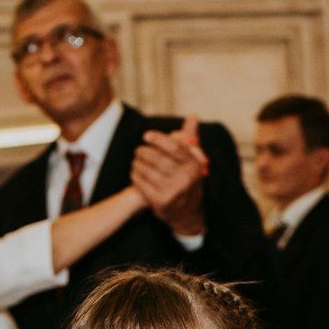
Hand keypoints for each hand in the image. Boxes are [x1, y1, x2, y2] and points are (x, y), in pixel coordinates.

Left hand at [134, 116, 208, 237]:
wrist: (186, 212)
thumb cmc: (187, 179)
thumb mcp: (191, 160)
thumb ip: (190, 138)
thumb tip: (192, 116)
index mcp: (193, 165)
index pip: (175, 148)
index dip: (159, 139)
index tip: (146, 135)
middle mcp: (185, 179)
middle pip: (159, 159)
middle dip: (144, 152)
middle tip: (138, 150)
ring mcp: (173, 192)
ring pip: (148, 171)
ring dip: (138, 163)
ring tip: (136, 160)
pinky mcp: (161, 202)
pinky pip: (142, 184)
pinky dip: (135, 175)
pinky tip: (135, 171)